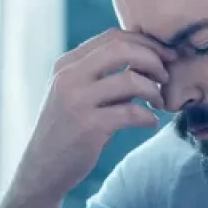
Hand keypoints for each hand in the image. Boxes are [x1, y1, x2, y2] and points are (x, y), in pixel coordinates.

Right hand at [9, 28, 176, 203]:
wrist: (42, 169)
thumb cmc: (69, 130)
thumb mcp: (78, 95)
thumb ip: (104, 76)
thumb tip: (149, 62)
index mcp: (67, 64)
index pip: (113, 37)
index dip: (146, 42)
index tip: (165, 56)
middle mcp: (69, 77)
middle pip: (122, 49)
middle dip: (153, 59)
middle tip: (166, 77)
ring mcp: (77, 101)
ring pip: (130, 80)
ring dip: (153, 90)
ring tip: (158, 103)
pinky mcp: (88, 127)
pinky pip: (131, 112)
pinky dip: (148, 117)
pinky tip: (151, 123)